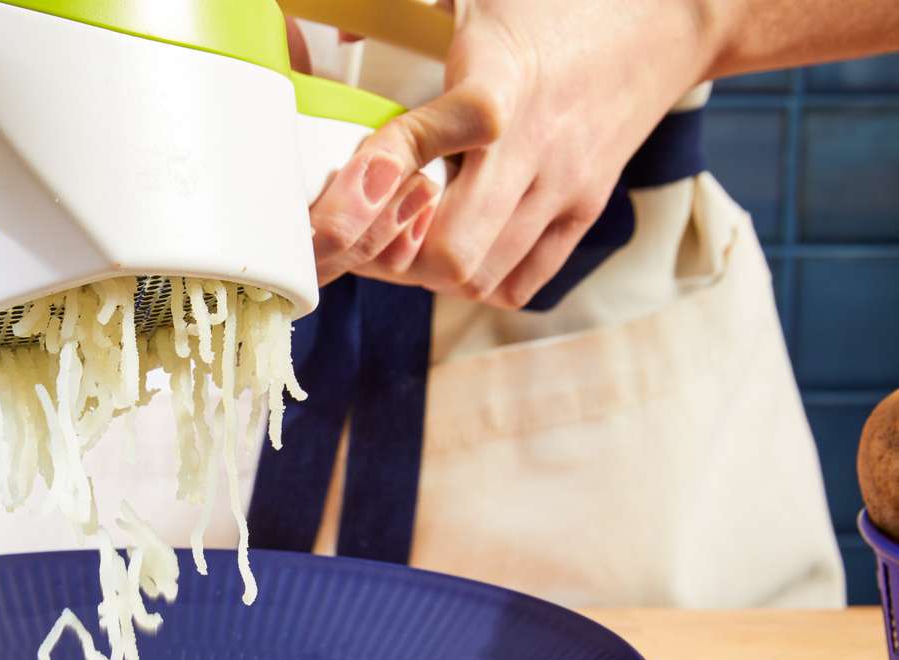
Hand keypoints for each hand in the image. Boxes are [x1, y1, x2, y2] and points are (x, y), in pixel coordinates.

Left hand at [304, 0, 718, 306]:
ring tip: (404, 238)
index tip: (339, 196)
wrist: (666, 20)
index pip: (425, 141)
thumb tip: (340, 38)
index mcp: (498, 81)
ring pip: (477, 277)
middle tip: (367, 231)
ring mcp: (564, 188)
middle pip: (450, 252)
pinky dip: (477, 281)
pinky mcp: (584, 213)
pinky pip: (519, 285)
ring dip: (427, 271)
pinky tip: (459, 244)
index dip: (373, 179)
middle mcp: (534, 147)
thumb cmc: (555, 6)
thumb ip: (405, 7)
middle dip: (394, 254)